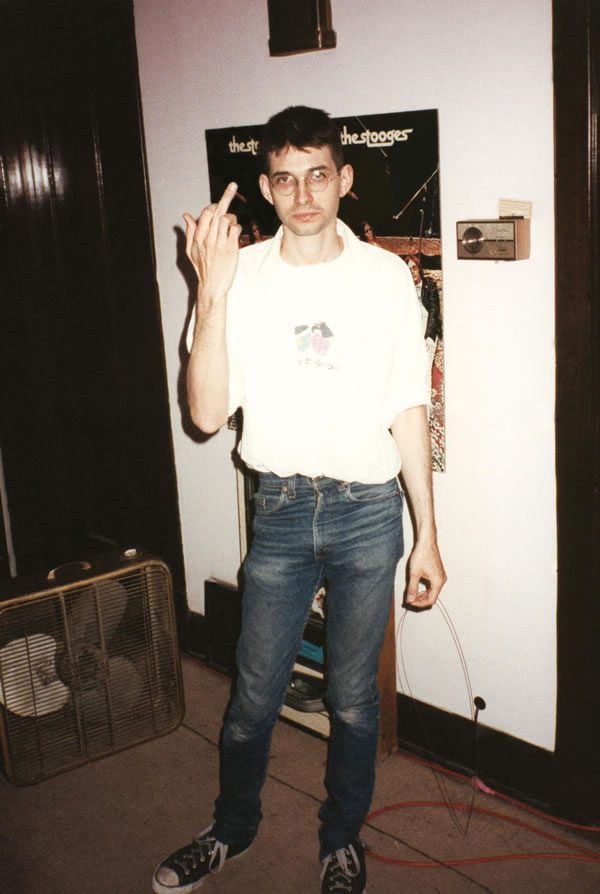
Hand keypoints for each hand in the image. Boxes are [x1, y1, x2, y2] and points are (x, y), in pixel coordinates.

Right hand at [183, 182, 241, 298]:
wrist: (213, 286)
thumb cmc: (202, 269)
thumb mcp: (191, 251)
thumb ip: (189, 231)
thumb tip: (186, 215)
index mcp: (198, 237)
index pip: (206, 213)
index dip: (213, 206)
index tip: (218, 204)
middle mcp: (208, 238)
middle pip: (217, 211)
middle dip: (227, 195)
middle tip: (233, 185)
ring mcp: (220, 243)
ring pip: (227, 218)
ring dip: (232, 217)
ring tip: (231, 223)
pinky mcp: (231, 249)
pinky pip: (235, 229)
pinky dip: (237, 227)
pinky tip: (235, 233)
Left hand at [405, 538, 446, 608]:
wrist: (427, 542)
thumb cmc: (422, 555)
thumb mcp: (414, 574)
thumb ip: (412, 588)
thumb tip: (410, 600)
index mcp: (438, 582)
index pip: (431, 600)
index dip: (420, 604)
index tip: (410, 602)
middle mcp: (442, 580)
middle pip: (432, 597)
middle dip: (421, 600)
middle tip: (410, 599)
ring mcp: (441, 576)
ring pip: (432, 591)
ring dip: (423, 594)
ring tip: (412, 593)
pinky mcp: (438, 572)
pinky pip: (433, 585)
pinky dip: (425, 588)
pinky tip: (417, 586)